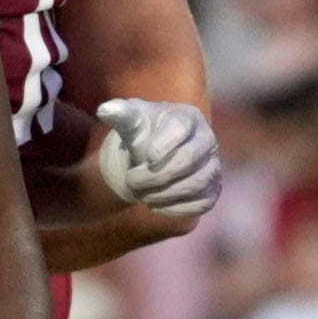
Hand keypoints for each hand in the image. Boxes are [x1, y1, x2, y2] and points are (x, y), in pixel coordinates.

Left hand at [89, 96, 222, 219]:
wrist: (153, 155)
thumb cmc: (144, 133)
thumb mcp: (131, 121)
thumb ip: (120, 114)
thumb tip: (104, 110)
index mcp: (187, 117)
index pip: (181, 127)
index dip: (164, 143)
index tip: (146, 156)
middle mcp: (206, 140)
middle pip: (189, 159)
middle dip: (156, 175)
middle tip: (131, 180)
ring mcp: (212, 166)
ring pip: (197, 183)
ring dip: (165, 193)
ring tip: (142, 195)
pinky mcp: (212, 189)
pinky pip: (203, 203)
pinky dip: (177, 208)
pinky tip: (156, 206)